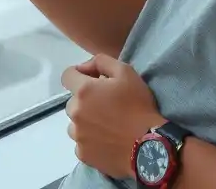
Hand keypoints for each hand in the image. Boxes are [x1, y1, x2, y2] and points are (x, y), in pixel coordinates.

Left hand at [61, 55, 163, 180]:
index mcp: (83, 91)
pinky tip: (106, 140)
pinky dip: (89, 140)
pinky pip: (80, 142)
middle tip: (106, 105)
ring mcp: (78, 136)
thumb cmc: (138, 106)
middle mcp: (75, 113)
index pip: (67, 76)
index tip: (93, 81)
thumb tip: (83, 67)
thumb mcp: (125, 72)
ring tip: (106, 125)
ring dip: (85, 121)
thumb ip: (101, 62)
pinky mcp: (83, 154)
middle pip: (73, 101)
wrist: (149, 146)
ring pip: (75, 123)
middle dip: (85, 100)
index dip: (79, 75)